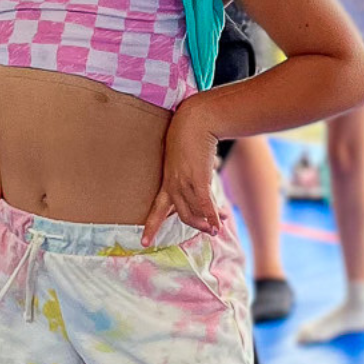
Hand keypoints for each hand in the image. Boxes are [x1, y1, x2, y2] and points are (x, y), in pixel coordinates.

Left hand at [142, 99, 221, 242]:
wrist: (194, 120)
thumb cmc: (189, 135)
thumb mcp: (184, 157)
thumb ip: (191, 169)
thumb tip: (208, 170)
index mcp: (166, 181)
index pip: (156, 209)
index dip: (150, 226)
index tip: (143, 242)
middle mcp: (173, 184)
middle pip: (183, 215)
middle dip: (197, 225)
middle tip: (209, 230)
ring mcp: (184, 183)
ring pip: (196, 211)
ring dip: (209, 220)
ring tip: (220, 224)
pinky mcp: (198, 179)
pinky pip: (205, 204)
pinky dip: (213, 216)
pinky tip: (220, 222)